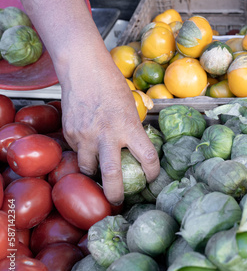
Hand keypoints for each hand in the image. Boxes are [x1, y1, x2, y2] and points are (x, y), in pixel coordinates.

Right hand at [60, 57, 159, 204]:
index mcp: (128, 126)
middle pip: (111, 174)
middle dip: (115, 193)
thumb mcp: (130, 108)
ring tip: (99, 175)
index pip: (147, 157)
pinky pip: (77, 152)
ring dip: (94, 174)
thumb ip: (131, 130)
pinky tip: (88, 146)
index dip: (153, 173)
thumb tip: (134, 150)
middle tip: (118, 201)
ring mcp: (85, 135)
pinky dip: (84, 154)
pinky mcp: (70, 133)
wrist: (83, 69)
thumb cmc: (111, 85)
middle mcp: (106, 134)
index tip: (152, 178)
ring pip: (88, 168)